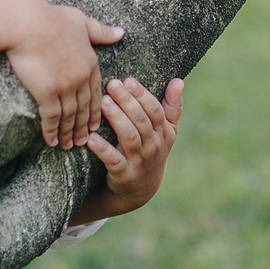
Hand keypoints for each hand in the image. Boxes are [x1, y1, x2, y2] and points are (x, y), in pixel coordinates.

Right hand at [5, 5, 123, 149]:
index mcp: (90, 62)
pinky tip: (50, 141)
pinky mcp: (47, 92)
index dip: (95, 110)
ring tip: (67, 145)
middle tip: (83, 141)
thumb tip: (121, 32)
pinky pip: (51, 117)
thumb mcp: (81, 21)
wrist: (28, 23)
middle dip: (84, 126)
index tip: (95, 124)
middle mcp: (81, 77)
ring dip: (68, 133)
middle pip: (84, 108)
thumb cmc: (51, 18)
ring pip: (69, 116)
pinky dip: (52, 131)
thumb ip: (101, 31)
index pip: (96, 92)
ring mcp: (65, 86)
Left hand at [83, 77, 182, 215]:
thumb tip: (178, 80)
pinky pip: (114, 160)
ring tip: (104, 103)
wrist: (142, 188)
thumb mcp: (167, 130)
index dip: (142, 95)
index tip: (128, 81)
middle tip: (112, 85)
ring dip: (117, 119)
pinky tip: (91, 137)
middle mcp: (154, 145)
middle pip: (141, 120)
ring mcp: (139, 160)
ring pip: (129, 137)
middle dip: (127, 101)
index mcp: (164, 132)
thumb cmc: (152, 149)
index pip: (154, 110)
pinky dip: (102, 149)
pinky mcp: (124, 174)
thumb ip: (172, 106)